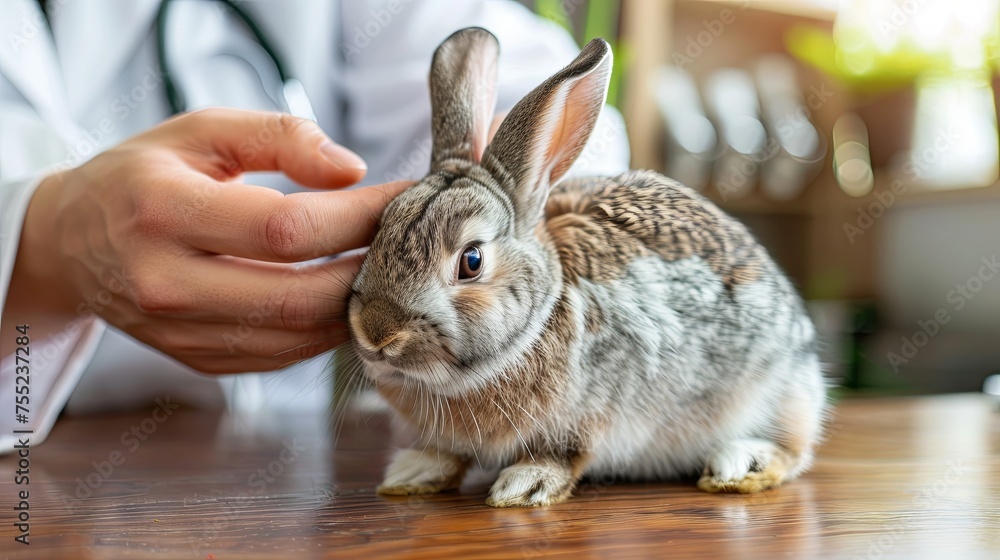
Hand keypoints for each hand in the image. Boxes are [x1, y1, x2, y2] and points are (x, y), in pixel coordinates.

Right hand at [8, 108, 409, 372]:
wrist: (71, 242)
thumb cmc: (145, 177)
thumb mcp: (202, 131)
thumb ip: (279, 137)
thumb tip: (353, 170)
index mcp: (163, 211)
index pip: (287, 228)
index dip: (359, 217)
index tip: (404, 199)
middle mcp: (166, 282)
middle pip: (299, 295)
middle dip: (370, 269)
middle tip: (406, 242)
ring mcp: (179, 332)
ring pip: (296, 336)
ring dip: (356, 306)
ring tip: (386, 269)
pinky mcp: (196, 359)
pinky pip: (281, 356)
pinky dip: (326, 329)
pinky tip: (347, 297)